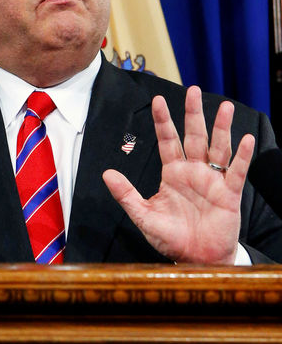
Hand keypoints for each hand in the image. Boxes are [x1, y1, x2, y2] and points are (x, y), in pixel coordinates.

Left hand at [102, 86, 254, 263]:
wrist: (195, 259)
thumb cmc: (170, 237)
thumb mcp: (143, 215)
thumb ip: (126, 194)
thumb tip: (106, 173)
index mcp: (172, 172)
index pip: (167, 140)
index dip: (163, 121)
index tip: (157, 99)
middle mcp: (193, 171)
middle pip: (194, 136)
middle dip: (193, 113)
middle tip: (194, 90)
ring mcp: (213, 180)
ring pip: (218, 148)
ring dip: (222, 127)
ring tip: (226, 106)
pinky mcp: (229, 194)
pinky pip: (236, 171)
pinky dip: (242, 155)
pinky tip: (244, 138)